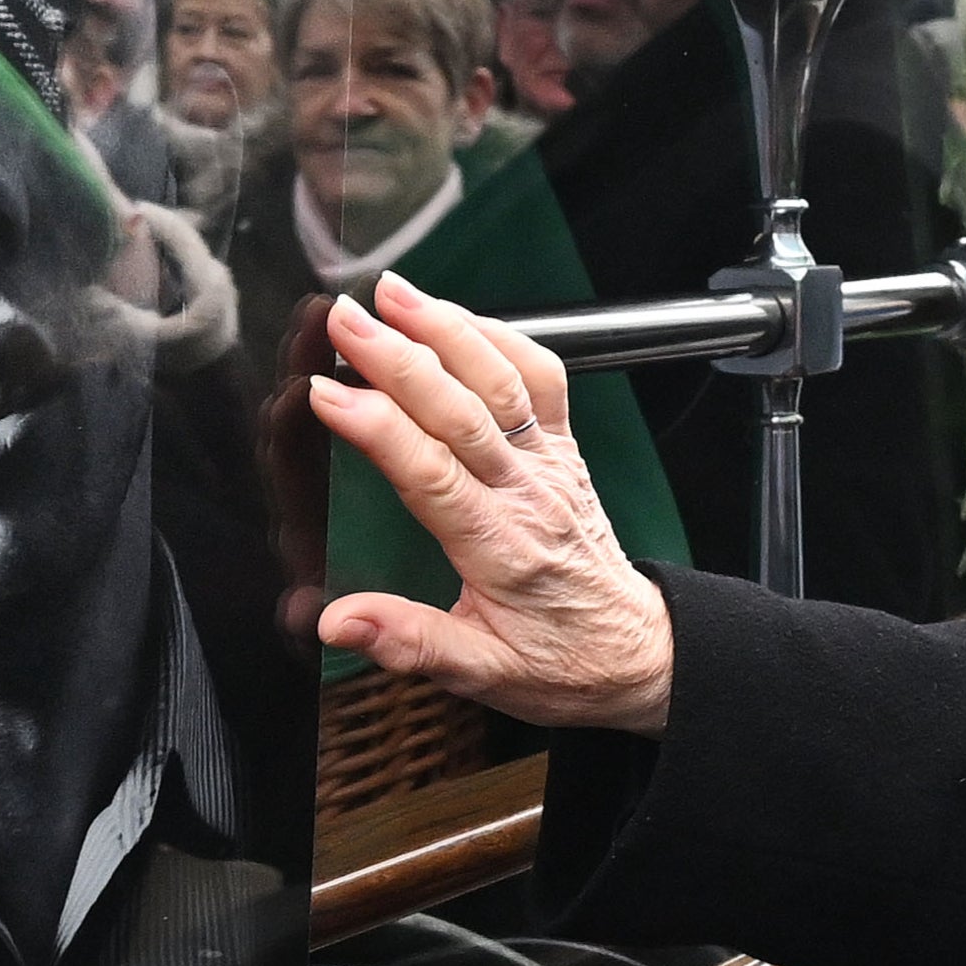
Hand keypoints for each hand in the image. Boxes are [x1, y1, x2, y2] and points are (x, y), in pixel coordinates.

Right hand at [308, 278, 675, 728]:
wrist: (637, 654)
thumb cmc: (560, 665)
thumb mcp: (482, 674)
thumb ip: (410, 642)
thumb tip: (337, 622)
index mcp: (501, 548)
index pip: (433, 472)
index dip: (378, 427)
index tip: (327, 393)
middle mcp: (529, 493)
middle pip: (462, 409)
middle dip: (400, 355)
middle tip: (345, 318)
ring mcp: (551, 463)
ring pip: (503, 379)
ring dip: (447, 327)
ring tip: (393, 291)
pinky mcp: (565, 449)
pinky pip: (543, 379)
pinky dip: (502, 336)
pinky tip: (460, 315)